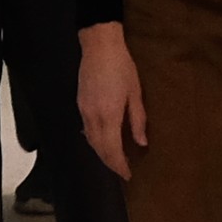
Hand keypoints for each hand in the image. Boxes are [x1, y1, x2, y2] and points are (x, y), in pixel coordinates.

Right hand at [76, 22, 146, 179]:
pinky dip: (94, 141)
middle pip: (99, 149)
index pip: (112, 149)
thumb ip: (138, 120)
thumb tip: (141, 143)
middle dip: (110, 163)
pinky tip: (103, 142)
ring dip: (102, 153)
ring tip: (115, 160)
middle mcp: (93, 117)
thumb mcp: (136, 93)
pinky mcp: (80, 104)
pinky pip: (86, 130)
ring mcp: (84, 111)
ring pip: (91, 141)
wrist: (99, 46)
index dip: (119, 165)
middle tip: (123, 171)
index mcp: (109, 115)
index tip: (128, 175)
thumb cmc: (122, 66)